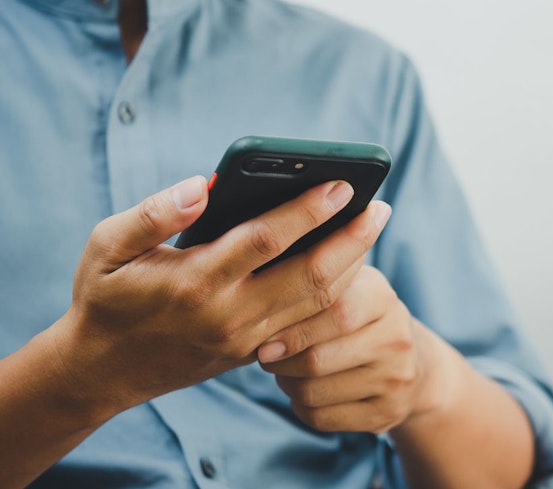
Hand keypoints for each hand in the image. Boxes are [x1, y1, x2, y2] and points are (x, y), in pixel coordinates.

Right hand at [50, 176, 389, 414]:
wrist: (102, 372)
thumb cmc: (106, 298)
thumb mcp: (107, 247)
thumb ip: (153, 214)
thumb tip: (200, 186)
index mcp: (194, 282)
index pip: (266, 240)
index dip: (307, 210)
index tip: (341, 183)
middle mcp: (229, 315)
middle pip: (311, 276)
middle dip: (352, 238)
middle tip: (380, 205)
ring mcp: (247, 340)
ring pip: (319, 304)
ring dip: (353, 264)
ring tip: (371, 227)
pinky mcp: (255, 354)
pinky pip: (309, 322)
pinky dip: (336, 292)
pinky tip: (349, 261)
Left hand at [258, 264, 444, 432]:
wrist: (414, 360)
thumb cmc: (360, 315)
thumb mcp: (348, 285)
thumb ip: (313, 280)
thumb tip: (261, 285)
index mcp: (382, 298)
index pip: (335, 313)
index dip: (292, 330)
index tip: (263, 340)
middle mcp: (396, 339)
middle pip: (318, 360)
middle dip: (280, 362)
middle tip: (266, 357)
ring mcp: (395, 379)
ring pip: (314, 393)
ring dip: (286, 384)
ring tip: (284, 371)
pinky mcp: (387, 414)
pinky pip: (322, 418)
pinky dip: (300, 407)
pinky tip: (302, 391)